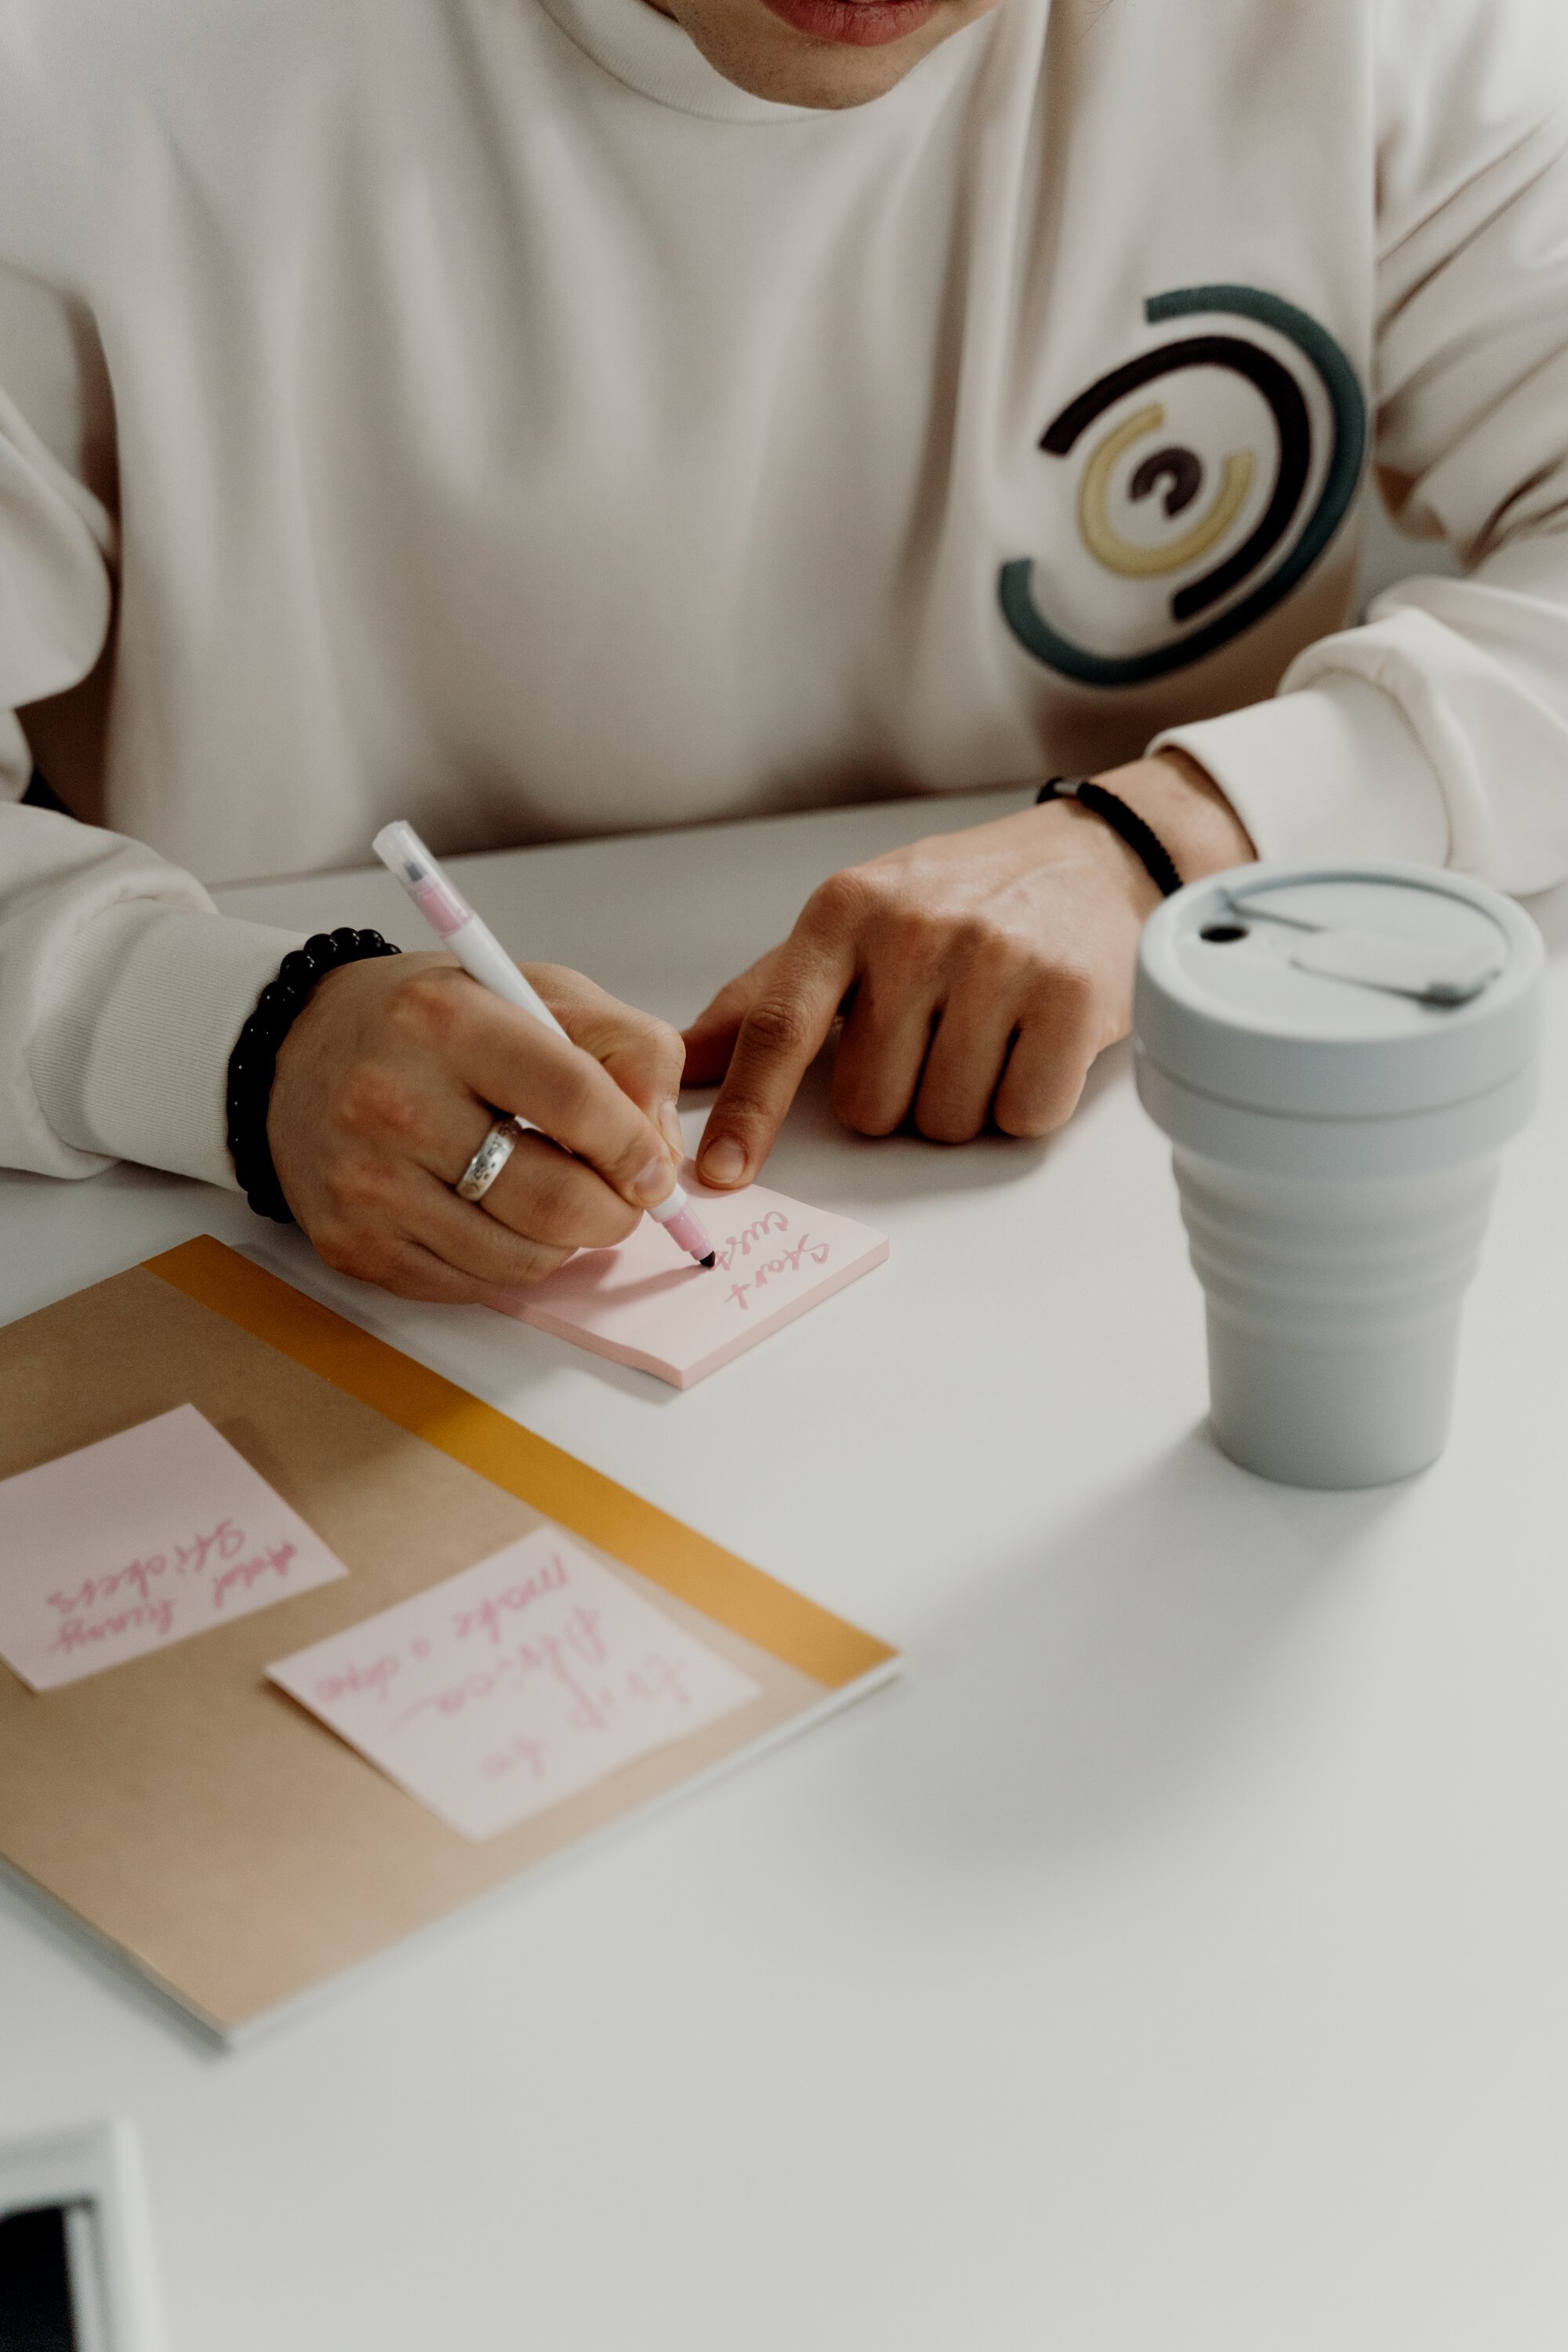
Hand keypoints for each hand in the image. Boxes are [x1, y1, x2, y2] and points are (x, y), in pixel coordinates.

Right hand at [268, 953, 687, 1301]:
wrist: (300, 1051)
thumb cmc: (431, 1021)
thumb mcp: (536, 991)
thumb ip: (624, 1049)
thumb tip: (661, 1149)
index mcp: (446, 1022)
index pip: (577, 1101)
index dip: (637, 1148)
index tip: (654, 1168)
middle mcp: (394, 1103)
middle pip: (555, 1200)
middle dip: (614, 1213)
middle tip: (621, 1199)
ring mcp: (367, 1184)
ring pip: (521, 1260)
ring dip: (562, 1242)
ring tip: (549, 1197)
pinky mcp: (353, 1245)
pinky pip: (472, 1286)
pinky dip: (506, 1263)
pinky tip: (493, 1215)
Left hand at [683, 754, 1254, 1184]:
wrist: (1090, 858)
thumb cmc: (959, 900)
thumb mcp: (853, 927)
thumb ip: (764, 1000)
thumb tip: (682, 1064)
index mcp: (844, 912)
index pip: (779, 1028)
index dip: (750, 1110)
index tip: (723, 1172)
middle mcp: (915, 930)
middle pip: (871, 1105)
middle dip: (900, 1096)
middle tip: (936, 1036)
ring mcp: (996, 960)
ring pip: (946, 1122)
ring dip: (963, 1103)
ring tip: (988, 1034)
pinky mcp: (1071, 996)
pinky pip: (1022, 1116)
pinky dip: (1025, 1103)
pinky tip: (1032, 1045)